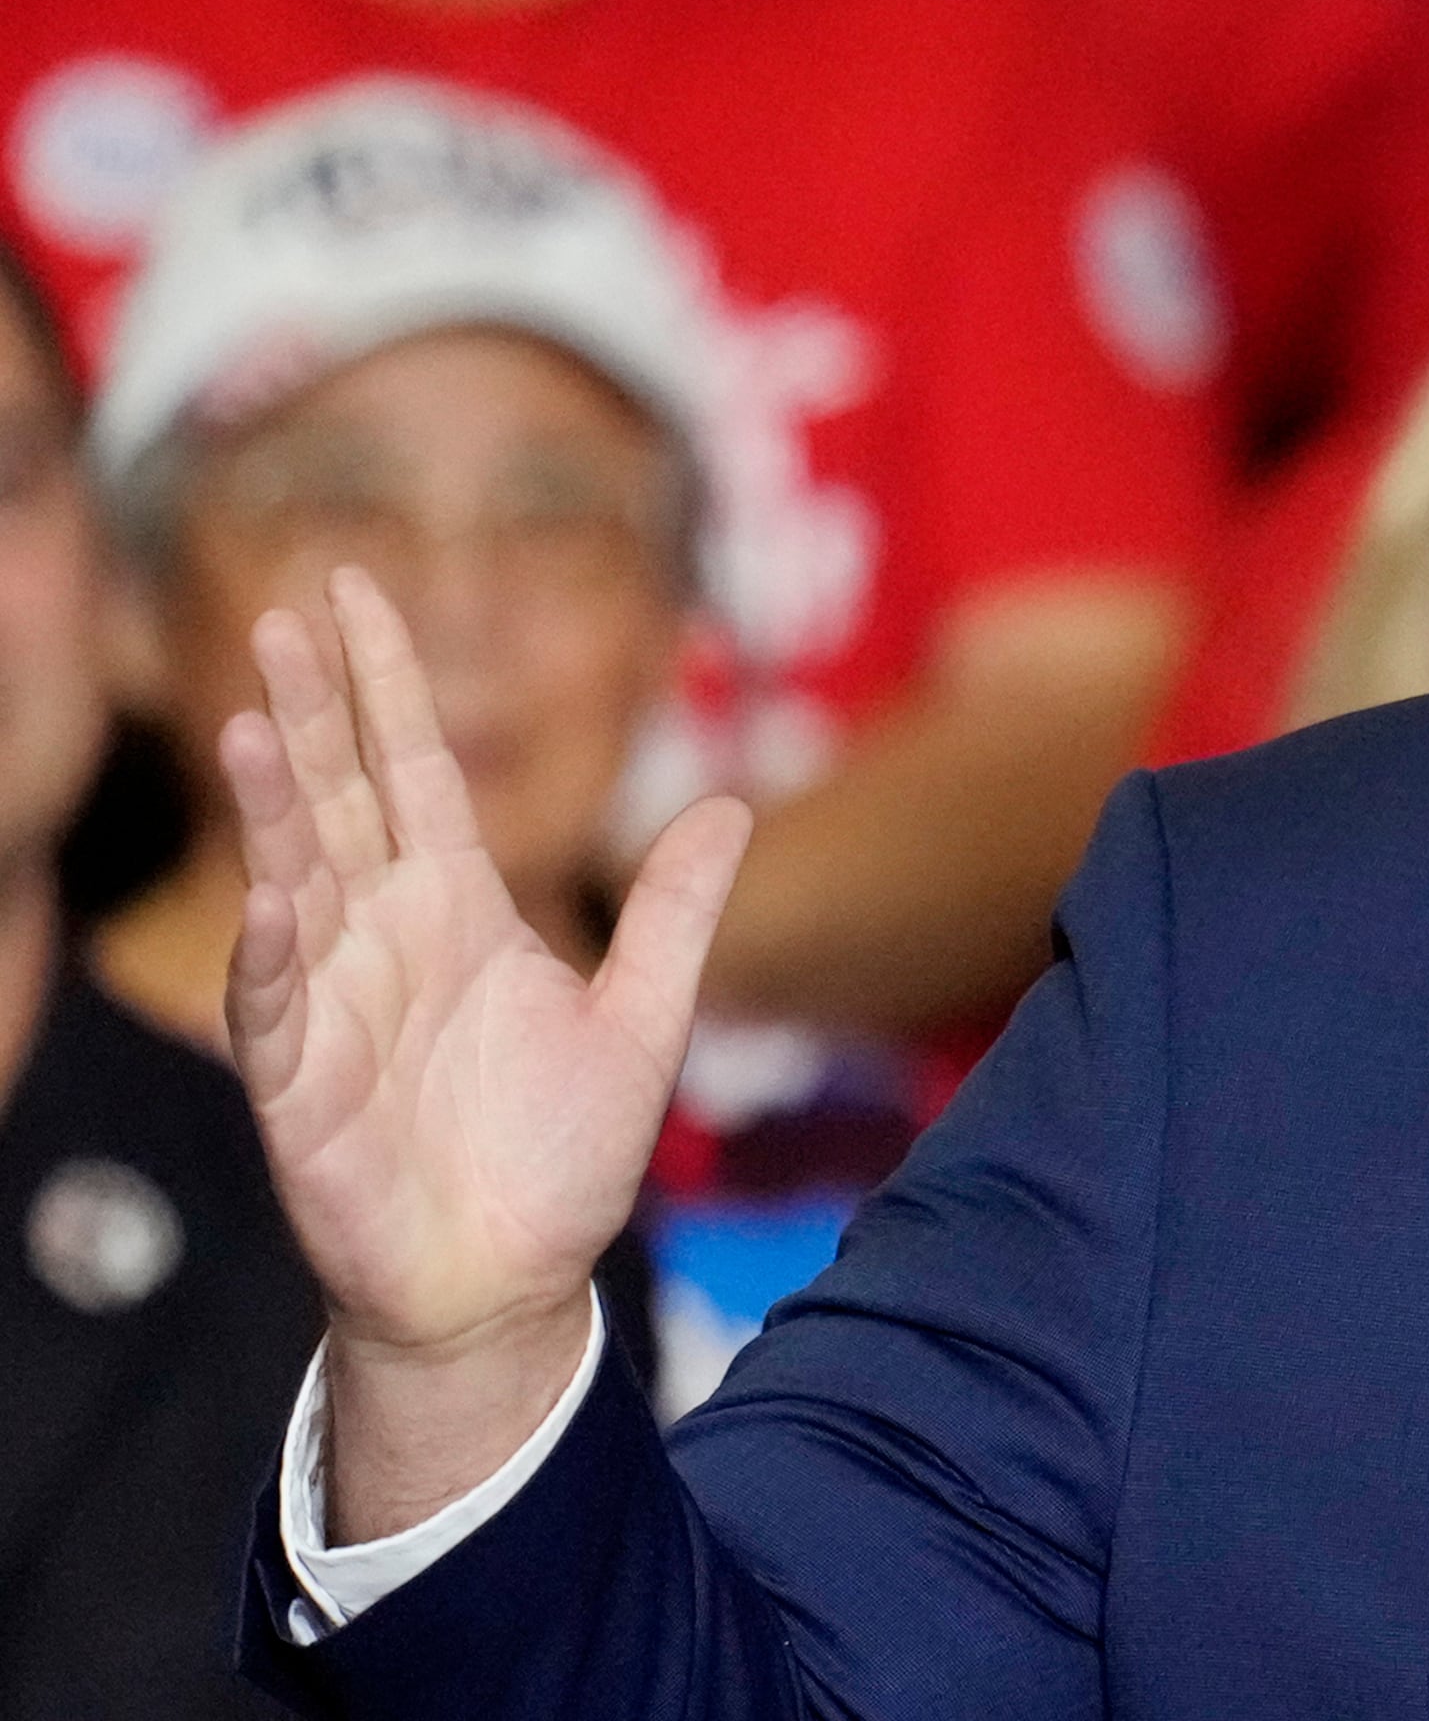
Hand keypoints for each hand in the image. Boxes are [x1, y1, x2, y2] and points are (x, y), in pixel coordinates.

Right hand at [222, 569, 748, 1528]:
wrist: (511, 1283)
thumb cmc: (559, 1157)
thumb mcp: (645, 1019)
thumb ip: (675, 914)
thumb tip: (731, 806)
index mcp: (460, 910)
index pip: (415, 771)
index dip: (384, 685)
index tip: (353, 589)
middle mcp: (385, 939)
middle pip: (340, 799)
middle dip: (313, 708)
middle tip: (283, 611)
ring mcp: (336, 1006)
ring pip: (294, 881)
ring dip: (272, 807)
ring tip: (254, 720)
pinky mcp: (302, 1087)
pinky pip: (277, 1007)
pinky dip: (271, 952)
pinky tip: (271, 896)